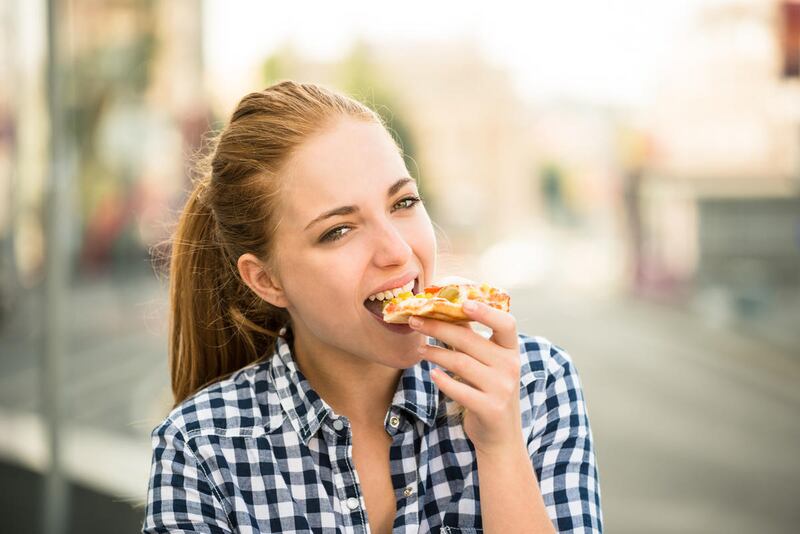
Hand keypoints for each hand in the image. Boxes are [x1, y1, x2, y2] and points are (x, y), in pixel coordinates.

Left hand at [409, 301, 521, 454]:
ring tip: (420, 349)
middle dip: (438, 328)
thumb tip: (447, 311)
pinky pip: (459, 389)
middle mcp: (510, 367)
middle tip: (415, 321)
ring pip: (460, 363)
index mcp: (511, 351)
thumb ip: (473, 340)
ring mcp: (502, 389)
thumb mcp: (489, 365)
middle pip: (470, 340)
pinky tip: (432, 374)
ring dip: (435, 353)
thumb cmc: (489, 393)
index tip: (464, 302)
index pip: (506, 324)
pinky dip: (442, 380)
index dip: (486, 311)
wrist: (500, 438)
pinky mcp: (490, 408)